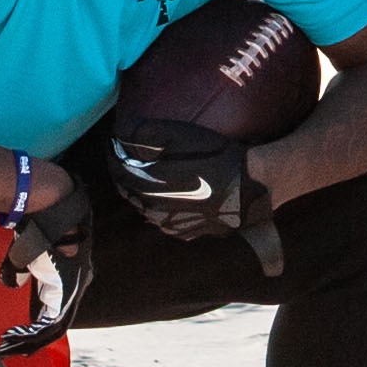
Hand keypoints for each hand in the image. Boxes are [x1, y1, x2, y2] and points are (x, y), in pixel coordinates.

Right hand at [0, 164, 96, 354]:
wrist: (51, 204)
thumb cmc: (41, 223)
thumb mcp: (29, 252)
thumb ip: (24, 270)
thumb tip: (16, 284)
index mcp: (73, 275)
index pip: (58, 308)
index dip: (39, 325)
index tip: (18, 334)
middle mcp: (78, 284)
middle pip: (57, 323)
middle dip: (30, 339)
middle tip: (8, 347)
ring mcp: (75, 288)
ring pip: (54, 327)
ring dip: (28, 339)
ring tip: (7, 345)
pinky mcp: (67, 290)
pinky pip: (52, 323)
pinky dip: (32, 333)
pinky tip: (13, 338)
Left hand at [97, 114, 274, 247]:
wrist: (253, 185)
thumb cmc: (217, 156)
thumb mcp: (180, 134)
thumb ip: (145, 134)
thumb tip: (120, 135)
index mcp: (147, 187)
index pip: (118, 171)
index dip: (114, 155)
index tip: (114, 142)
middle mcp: (153, 212)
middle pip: (129, 191)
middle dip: (124, 174)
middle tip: (127, 156)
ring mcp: (170, 225)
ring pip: (145, 207)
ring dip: (141, 191)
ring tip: (147, 173)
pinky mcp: (187, 233)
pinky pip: (164, 218)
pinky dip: (161, 205)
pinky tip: (170, 193)